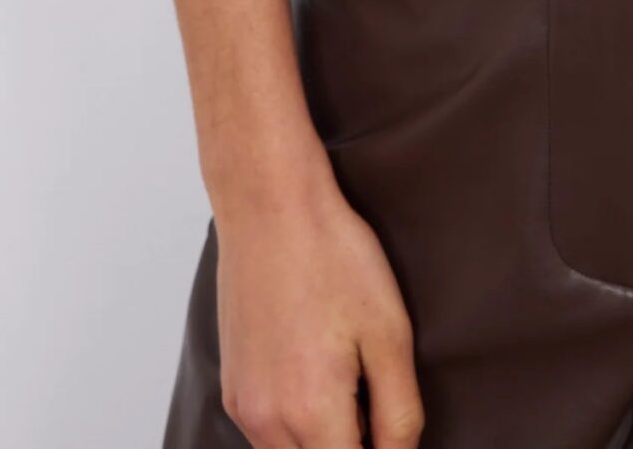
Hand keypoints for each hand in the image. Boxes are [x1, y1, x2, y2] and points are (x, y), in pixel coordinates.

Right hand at [214, 168, 425, 446]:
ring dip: (324, 441)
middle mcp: (267, 423)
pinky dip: (297, 427)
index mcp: (312, 414)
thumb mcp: (389, 334)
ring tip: (348, 382)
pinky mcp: (232, 391)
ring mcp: (243, 409)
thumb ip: (399, 413)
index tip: (390, 423)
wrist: (270, 207)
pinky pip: (267, 436)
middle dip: (352, 447)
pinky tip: (317, 373)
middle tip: (374, 401)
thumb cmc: (333, 258)